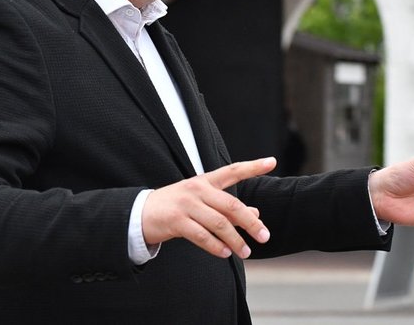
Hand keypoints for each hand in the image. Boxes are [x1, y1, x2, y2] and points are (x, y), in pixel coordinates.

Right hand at [142, 157, 275, 259]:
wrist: (141, 213)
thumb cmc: (177, 206)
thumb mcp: (202, 201)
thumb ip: (227, 207)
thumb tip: (256, 213)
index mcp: (205, 181)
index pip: (232, 171)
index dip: (253, 166)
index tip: (272, 161)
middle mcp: (197, 189)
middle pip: (231, 204)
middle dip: (250, 222)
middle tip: (264, 236)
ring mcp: (186, 204)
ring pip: (219, 223)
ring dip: (236, 239)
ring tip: (246, 251)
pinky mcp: (177, 221)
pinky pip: (202, 236)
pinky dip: (216, 246)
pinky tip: (225, 253)